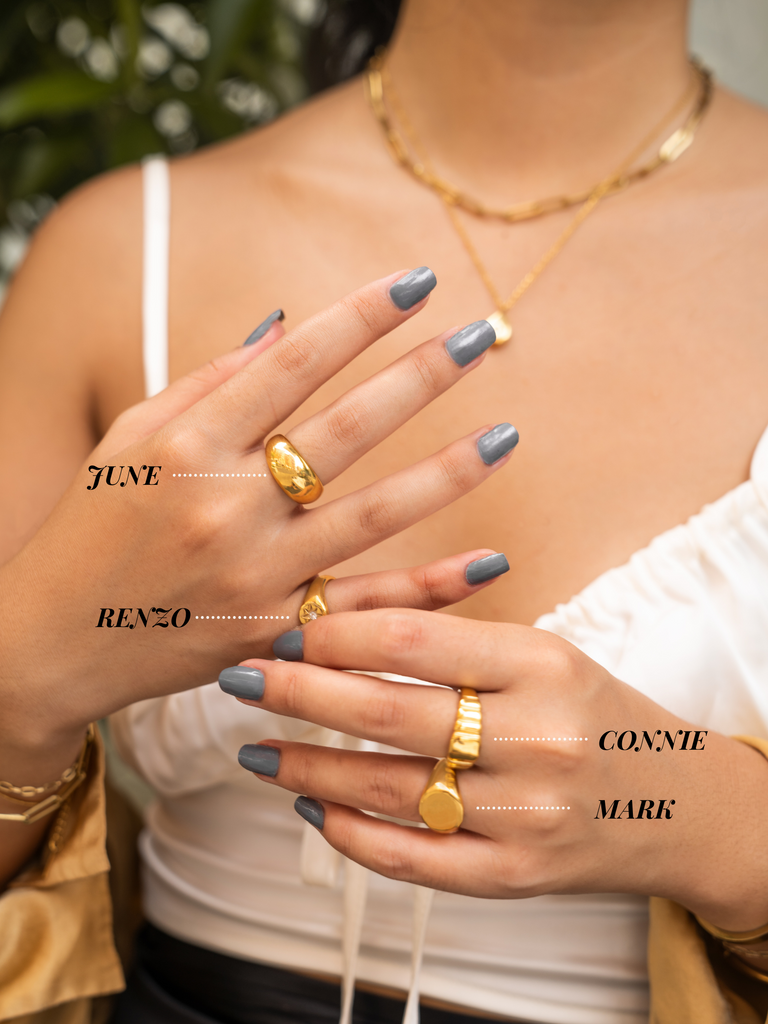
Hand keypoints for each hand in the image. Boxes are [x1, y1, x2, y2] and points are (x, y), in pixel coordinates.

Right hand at [0, 272, 514, 742]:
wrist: (52, 640)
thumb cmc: (90, 523)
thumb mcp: (132, 438)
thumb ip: (212, 381)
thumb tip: (289, 323)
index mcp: (189, 444)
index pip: (295, 363)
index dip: (362, 317)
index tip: (421, 282)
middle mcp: (226, 506)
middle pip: (345, 429)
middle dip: (419, 376)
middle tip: (484, 336)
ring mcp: (255, 574)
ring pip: (372, 515)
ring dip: (447, 473)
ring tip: (508, 435)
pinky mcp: (272, 633)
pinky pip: (364, 606)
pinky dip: (428, 586)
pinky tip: (488, 559)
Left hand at [233, 608, 767, 931]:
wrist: (675, 802)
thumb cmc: (592, 711)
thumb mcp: (543, 652)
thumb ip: (455, 640)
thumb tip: (341, 631)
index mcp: (540, 663)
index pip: (410, 642)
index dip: (332, 635)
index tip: (287, 631)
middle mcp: (534, 739)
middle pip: (387, 713)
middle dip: (298, 694)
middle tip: (241, 680)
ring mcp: (524, 815)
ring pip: (387, 791)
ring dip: (307, 768)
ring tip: (256, 749)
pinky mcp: (514, 876)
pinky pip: (412, 861)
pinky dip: (351, 834)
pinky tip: (311, 805)